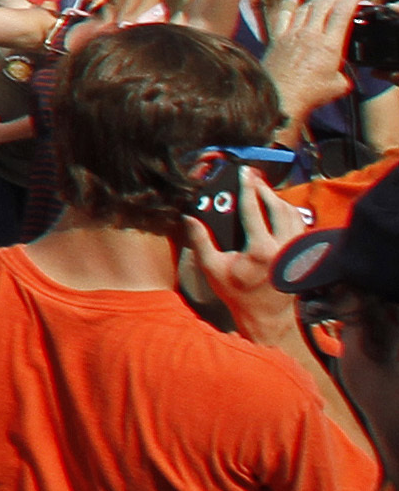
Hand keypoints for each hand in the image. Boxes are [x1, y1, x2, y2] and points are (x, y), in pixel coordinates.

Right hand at [189, 167, 314, 346]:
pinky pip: (300, 226)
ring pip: (294, 215)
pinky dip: (290, 213)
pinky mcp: (302, 256)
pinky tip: (278, 210)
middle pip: (279, 207)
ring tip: (264, 191)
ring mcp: (297, 252)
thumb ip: (201, 241)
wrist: (266, 317)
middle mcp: (284, 249)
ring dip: (279, 200)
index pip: (254, 211)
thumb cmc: (238, 294)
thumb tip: (188, 218)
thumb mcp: (212, 268)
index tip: (243, 174)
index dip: (247, 189)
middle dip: (265, 189)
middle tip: (253, 178)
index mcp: (261, 251)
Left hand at [263, 0, 356, 134]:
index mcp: (328, 45)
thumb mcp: (338, 85)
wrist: (279, 97)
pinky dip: (288, 5)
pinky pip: (282, 16)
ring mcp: (291, 35)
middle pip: (322, 7)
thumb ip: (341, 74)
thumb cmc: (309, 94)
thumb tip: (339, 72)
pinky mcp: (277, 39)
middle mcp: (309, 35)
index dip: (350, 1)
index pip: (341, 15)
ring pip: (304, 9)